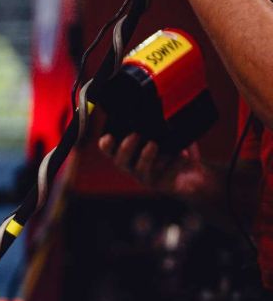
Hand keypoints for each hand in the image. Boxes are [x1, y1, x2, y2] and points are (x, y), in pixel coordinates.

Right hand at [97, 132, 211, 194]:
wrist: (193, 174)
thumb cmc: (176, 150)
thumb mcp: (168, 135)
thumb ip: (161, 127)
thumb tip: (161, 115)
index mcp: (128, 153)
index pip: (109, 150)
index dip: (106, 144)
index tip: (109, 136)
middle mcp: (132, 167)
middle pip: (120, 162)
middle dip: (125, 148)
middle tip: (134, 135)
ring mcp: (146, 177)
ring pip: (141, 169)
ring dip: (146, 157)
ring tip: (154, 144)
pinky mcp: (163, 184)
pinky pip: (167, 175)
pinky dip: (175, 164)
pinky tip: (183, 154)